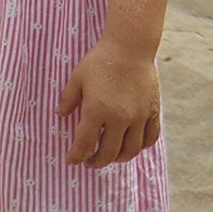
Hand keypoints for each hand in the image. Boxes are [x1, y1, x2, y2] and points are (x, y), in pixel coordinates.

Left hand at [60, 40, 161, 167]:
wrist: (130, 49)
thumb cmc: (99, 61)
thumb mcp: (77, 78)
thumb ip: (68, 99)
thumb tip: (60, 115)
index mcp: (96, 110)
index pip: (85, 143)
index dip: (77, 155)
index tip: (72, 161)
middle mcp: (119, 119)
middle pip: (109, 152)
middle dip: (97, 161)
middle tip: (90, 163)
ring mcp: (138, 118)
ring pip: (130, 150)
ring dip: (119, 158)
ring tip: (110, 157)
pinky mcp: (152, 113)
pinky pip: (149, 138)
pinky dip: (141, 147)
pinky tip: (132, 146)